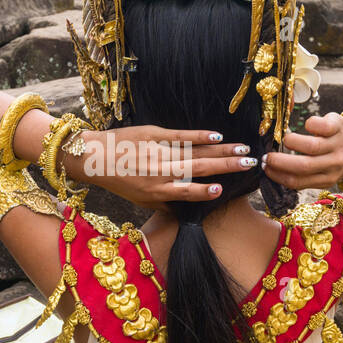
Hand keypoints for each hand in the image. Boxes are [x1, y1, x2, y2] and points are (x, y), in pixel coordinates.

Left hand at [64, 126, 257, 209]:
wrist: (92, 157)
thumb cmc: (118, 182)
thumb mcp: (139, 201)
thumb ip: (164, 204)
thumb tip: (187, 208)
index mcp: (156, 191)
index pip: (187, 192)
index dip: (206, 192)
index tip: (224, 189)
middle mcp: (159, 172)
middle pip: (199, 169)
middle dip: (227, 166)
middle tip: (250, 163)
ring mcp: (157, 151)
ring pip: (195, 151)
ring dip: (221, 150)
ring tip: (242, 148)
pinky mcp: (153, 133)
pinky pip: (180, 135)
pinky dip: (200, 135)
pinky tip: (217, 135)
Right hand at [261, 113, 342, 190]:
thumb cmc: (337, 158)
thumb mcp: (325, 173)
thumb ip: (304, 175)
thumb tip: (273, 169)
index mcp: (327, 179)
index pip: (297, 182)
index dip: (277, 175)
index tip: (265, 168)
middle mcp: (333, 164)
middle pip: (302, 166)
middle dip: (279, 161)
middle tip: (267, 156)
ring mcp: (337, 145)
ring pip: (311, 146)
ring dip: (292, 142)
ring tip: (286, 139)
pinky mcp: (338, 127)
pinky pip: (318, 125)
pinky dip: (308, 124)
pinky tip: (307, 127)